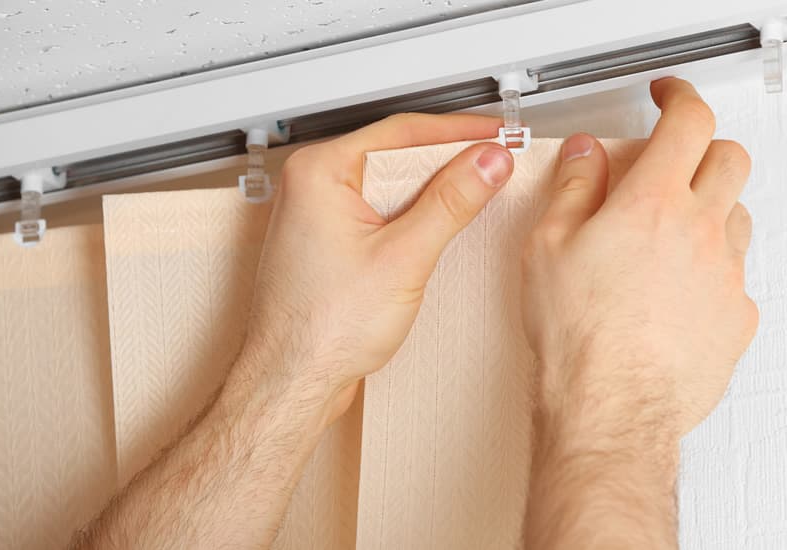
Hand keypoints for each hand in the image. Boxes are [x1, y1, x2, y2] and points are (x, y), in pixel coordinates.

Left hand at [237, 113, 513, 424]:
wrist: (291, 382)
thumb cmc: (320, 329)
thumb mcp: (404, 257)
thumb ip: (451, 203)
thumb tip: (486, 164)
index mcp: (318, 173)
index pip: (401, 131)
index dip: (458, 132)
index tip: (495, 136)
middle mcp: (311, 187)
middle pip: (395, 155)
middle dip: (448, 160)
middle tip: (493, 163)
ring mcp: (317, 217)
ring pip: (388, 186)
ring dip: (431, 191)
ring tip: (474, 193)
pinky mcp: (327, 244)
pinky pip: (378, 214)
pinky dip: (411, 217)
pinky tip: (438, 229)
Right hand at [521, 78, 757, 443]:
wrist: (611, 409)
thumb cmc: (579, 338)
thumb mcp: (547, 247)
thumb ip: (572, 188)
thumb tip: (584, 156)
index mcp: (654, 203)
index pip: (689, 121)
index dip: (680, 97)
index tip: (669, 98)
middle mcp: (701, 231)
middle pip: (731, 159)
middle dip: (705, 148)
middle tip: (677, 161)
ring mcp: (726, 275)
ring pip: (738, 217)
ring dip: (712, 210)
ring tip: (673, 234)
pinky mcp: (738, 318)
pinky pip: (737, 276)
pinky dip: (714, 269)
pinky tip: (681, 291)